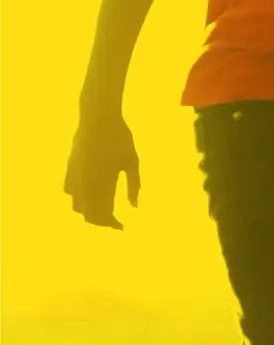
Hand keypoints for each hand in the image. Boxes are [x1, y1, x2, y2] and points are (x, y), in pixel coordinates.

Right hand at [66, 104, 140, 229]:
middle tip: (114, 222)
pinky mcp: (69, 167)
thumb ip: (134, 185)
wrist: (97, 117)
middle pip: (89, 215)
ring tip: (103, 210)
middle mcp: (86, 182)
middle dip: (101, 221)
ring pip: (76, 205)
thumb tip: (134, 206)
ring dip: (88, 211)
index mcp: (104, 182)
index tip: (122, 227)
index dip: (112, 224)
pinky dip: (78, 198)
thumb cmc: (120, 138)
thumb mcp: (132, 162)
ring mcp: (75, 175)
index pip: (104, 213)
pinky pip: (69, 191)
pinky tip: (90, 196)